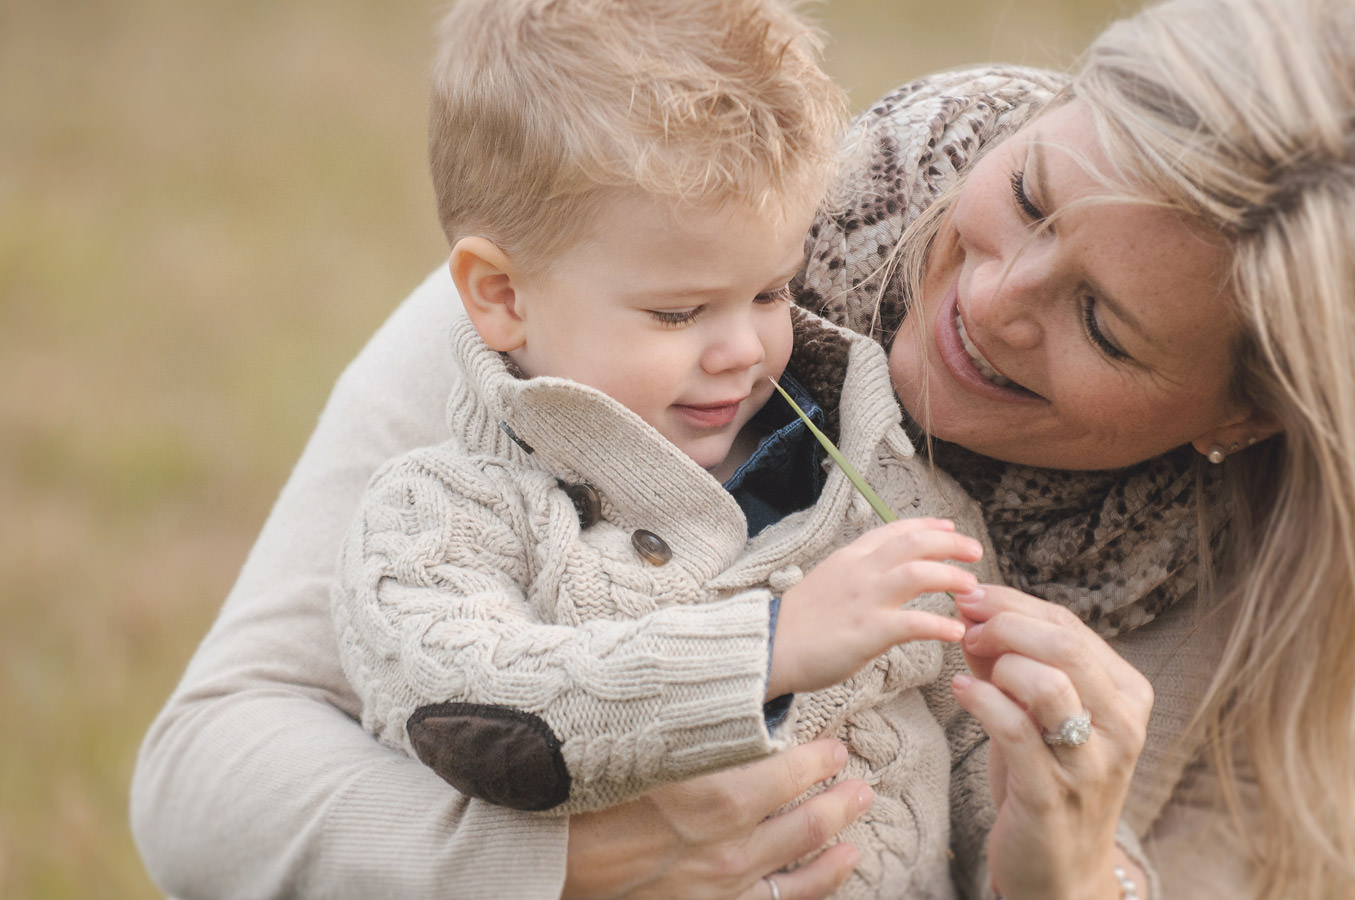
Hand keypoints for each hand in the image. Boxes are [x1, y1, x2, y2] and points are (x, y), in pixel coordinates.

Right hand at [563, 739, 871, 899]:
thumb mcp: (635, 746)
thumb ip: (687, 728)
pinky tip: (843, 863)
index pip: (784, 772)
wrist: (539, 859)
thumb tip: (728, 701)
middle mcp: (721, 843)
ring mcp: (717, 884)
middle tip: (858, 778)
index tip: (832, 746)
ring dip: (836, 832)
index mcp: (706, 793)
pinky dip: (817, 883)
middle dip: (837, 796)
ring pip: (800, 860)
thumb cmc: (580, 793)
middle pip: (802, 817)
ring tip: (859, 808)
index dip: (815, 759)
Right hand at [769, 518, 979, 697]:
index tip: (950, 526)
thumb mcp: (826, 582)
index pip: (895, 530)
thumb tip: (880, 576)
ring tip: (972, 588)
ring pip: (918, 574)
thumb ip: (855, 575)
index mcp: (850, 558)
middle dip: (950, 543)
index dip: (927, 525)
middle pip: (915, 544)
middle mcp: (860, 571)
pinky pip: (913, 623)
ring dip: (951, 577)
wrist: (768, 646)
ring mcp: (865, 600)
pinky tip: (955, 633)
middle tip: (974, 551)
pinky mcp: (868, 632)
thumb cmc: (797, 623)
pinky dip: (939, 625)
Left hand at [950, 585, 1153, 899]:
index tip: (971, 597)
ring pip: (1049, 683)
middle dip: (1005, 623)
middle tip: (965, 625)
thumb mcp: (1036, 710)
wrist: (1059, 868)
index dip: (1013, 603)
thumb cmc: (1045, 776)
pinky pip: (1017, 731)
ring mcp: (1091, 762)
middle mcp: (1121, 726)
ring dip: (998, 664)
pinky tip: (960, 691)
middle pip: (1064, 646)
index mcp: (1126, 695)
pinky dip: (982, 701)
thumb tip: (971, 607)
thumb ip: (1008, 659)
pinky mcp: (1052, 794)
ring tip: (970, 667)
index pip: (1069, 626)